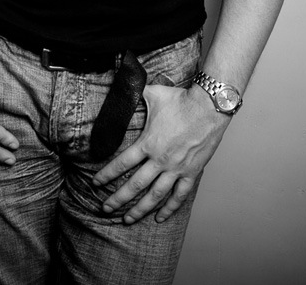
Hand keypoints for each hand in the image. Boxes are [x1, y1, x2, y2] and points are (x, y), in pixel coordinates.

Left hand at [92, 83, 229, 223]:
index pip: (121, 163)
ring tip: (128, 219)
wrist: (209, 107)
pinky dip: (169, 208)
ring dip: (140, 209)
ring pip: (155, 195)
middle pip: (135, 185)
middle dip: (118, 199)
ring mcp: (176, 168)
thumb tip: (123, 86)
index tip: (96, 183)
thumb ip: (135, 93)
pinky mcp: (191, 172)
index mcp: (148, 143)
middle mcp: (160, 160)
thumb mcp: (152, 93)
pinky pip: (179, 195)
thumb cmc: (180, 99)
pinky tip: (160, 217)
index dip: (107, 174)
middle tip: (106, 208)